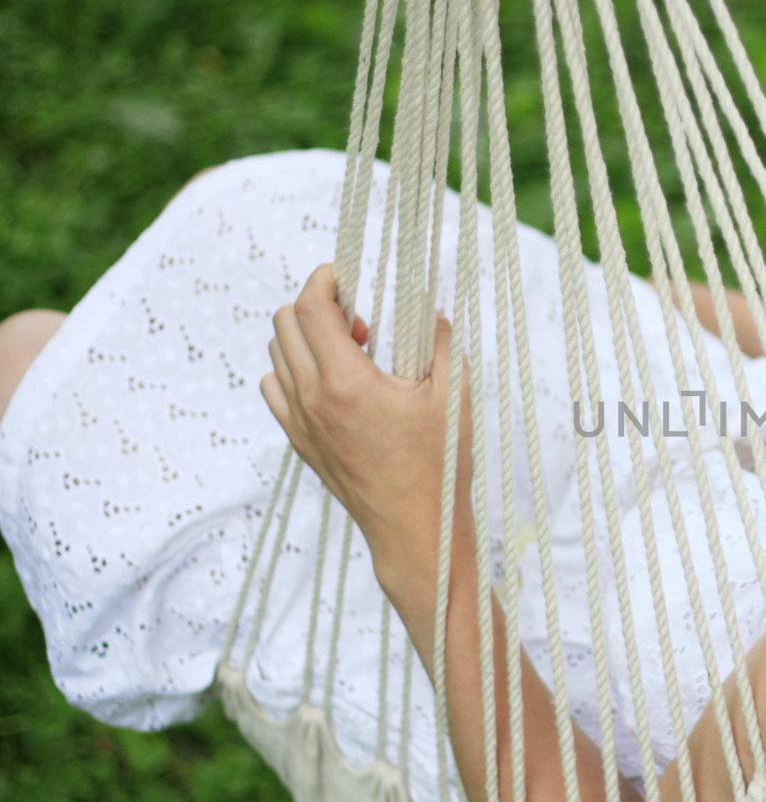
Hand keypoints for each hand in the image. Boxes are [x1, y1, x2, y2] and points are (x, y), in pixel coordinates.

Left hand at [259, 262, 473, 581]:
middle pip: (283, 324)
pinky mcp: (300, 441)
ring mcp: (300, 423)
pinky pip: (275, 389)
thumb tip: (430, 309)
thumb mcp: (453, 393)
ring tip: (350, 349)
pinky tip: (332, 379)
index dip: (323, 280)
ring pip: (276, 355)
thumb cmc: (438, 462)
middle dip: (315, 305)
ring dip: (305, 337)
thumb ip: (440, 340)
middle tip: (358, 316)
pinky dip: (294, 370)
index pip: (309, 308)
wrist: (416, 526)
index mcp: (346, 383)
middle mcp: (312, 400)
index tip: (345, 275)